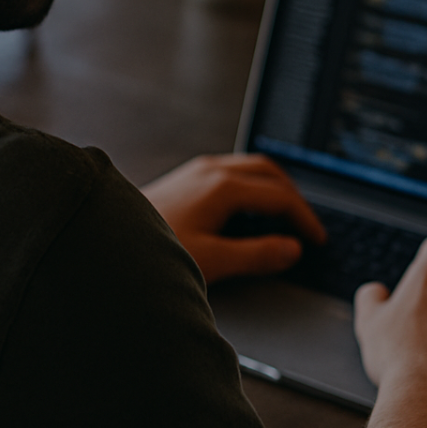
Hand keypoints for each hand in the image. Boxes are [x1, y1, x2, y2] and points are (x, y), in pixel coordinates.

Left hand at [141, 154, 325, 282]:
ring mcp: (197, 170)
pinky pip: (231, 171)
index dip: (304, 218)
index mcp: (224, 187)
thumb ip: (257, 255)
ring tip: (283, 217)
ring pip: (249, 167)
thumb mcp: (213, 260)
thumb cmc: (155, 250)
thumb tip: (292, 249)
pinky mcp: (186, 177)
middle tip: (306, 224)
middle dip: (293, 196)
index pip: (280, 195)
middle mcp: (212, 170)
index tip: (316, 239)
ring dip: (272, 188)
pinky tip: (247, 211)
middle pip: (269, 171)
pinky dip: (252, 187)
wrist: (110, 239)